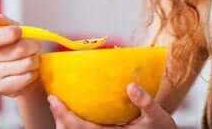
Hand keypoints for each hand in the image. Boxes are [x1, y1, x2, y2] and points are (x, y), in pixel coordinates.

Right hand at [0, 12, 41, 97]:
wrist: (24, 68)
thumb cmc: (18, 44)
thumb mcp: (13, 29)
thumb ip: (2, 21)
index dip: (8, 34)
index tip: (20, 31)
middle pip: (16, 51)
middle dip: (32, 46)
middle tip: (35, 46)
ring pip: (25, 64)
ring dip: (35, 60)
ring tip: (32, 59)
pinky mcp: (0, 88)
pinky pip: (26, 78)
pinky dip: (33, 73)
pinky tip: (29, 72)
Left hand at [48, 83, 177, 128]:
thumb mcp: (157, 117)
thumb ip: (145, 101)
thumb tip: (131, 86)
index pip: (79, 128)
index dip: (63, 115)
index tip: (54, 100)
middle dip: (59, 119)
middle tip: (54, 101)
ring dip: (65, 124)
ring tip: (61, 107)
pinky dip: (75, 125)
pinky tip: (76, 115)